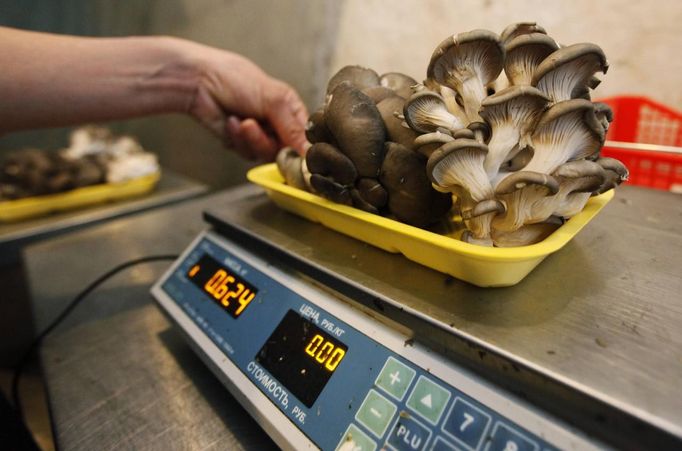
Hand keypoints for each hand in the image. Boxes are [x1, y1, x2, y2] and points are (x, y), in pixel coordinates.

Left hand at [187, 48, 308, 160]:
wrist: (200, 83)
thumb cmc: (236, 79)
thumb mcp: (274, 100)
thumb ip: (293, 128)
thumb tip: (308, 151)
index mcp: (290, 108)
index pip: (306, 136)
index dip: (300, 146)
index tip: (293, 151)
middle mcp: (277, 123)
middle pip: (284, 150)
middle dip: (265, 140)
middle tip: (251, 125)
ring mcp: (260, 134)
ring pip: (265, 154)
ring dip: (249, 139)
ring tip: (239, 120)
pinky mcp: (241, 143)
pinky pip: (247, 153)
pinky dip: (236, 139)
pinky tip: (229, 122)